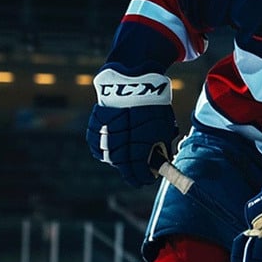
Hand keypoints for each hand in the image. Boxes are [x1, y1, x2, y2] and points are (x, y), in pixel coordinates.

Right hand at [86, 68, 177, 186]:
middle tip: (136, 177)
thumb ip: (162, 148)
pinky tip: (109, 152)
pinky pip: (96, 145)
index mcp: (139, 145)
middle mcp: (121, 143)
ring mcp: (106, 134)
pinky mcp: (96, 125)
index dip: (143, 178)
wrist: (135, 81)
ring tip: (124, 162)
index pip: (139, 171)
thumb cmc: (154, 106)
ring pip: (109, 157)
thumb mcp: (165, 127)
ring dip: (118, 162)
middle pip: (123, 166)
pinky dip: (103, 150)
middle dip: (131, 174)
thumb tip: (161, 163)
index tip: (147, 180)